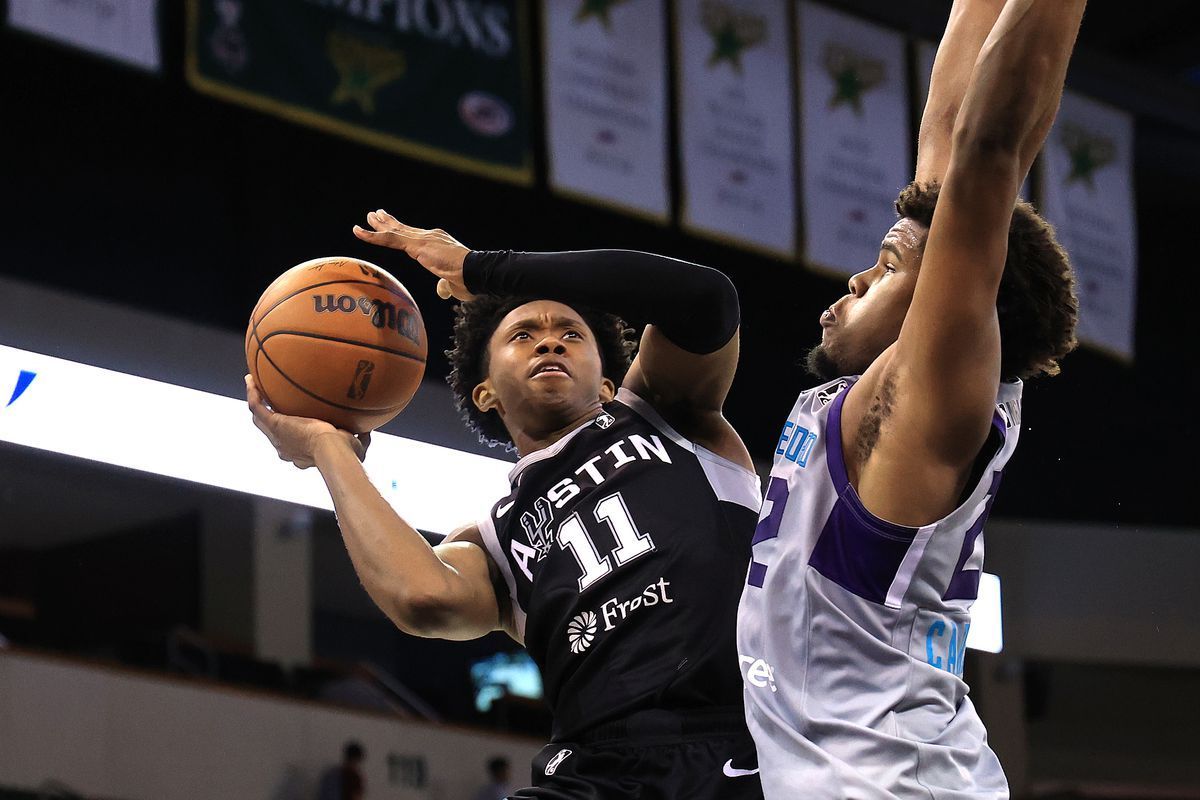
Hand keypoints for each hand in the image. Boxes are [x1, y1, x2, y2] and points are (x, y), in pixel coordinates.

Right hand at [246, 375, 369, 468]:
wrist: (334, 450)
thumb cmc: (347, 453)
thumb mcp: (356, 444)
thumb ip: (360, 435)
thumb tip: (369, 427)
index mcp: (301, 453)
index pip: (292, 442)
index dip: (291, 431)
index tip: (294, 419)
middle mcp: (285, 447)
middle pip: (270, 431)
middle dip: (268, 416)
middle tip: (266, 400)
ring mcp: (277, 437)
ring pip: (259, 418)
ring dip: (255, 400)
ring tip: (253, 384)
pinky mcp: (274, 425)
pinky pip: (256, 406)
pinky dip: (252, 393)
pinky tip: (252, 379)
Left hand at [352, 209, 474, 301]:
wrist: (476, 272)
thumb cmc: (469, 280)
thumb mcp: (454, 284)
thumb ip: (444, 285)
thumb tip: (442, 290)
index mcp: (437, 243)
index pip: (414, 236)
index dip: (402, 231)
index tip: (392, 226)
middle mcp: (429, 236)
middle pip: (403, 228)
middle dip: (388, 222)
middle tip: (374, 215)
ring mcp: (423, 239)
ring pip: (394, 231)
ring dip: (378, 226)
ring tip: (366, 219)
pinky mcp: (417, 245)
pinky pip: (389, 239)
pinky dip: (372, 236)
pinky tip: (358, 231)